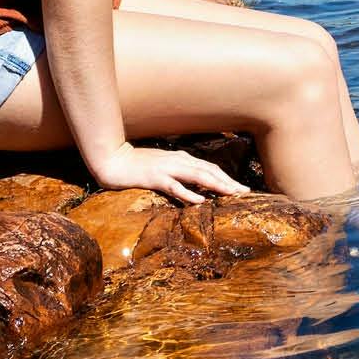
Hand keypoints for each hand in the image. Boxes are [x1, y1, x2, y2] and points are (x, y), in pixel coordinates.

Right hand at [88, 141, 250, 204]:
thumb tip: (195, 184)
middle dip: (228, 181)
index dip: (227, 177)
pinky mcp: (155, 178)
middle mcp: (178, 161)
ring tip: (232, 194)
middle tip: (244, 192)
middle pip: (209, 171)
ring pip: (197, 176)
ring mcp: (167, 168)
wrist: (114, 160)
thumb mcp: (163, 166)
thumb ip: (179, 172)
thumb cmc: (138, 164)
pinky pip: (175, 186)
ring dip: (217, 185)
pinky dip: (189, 193)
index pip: (209, 168)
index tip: (241, 187)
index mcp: (181, 158)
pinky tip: (201, 200)